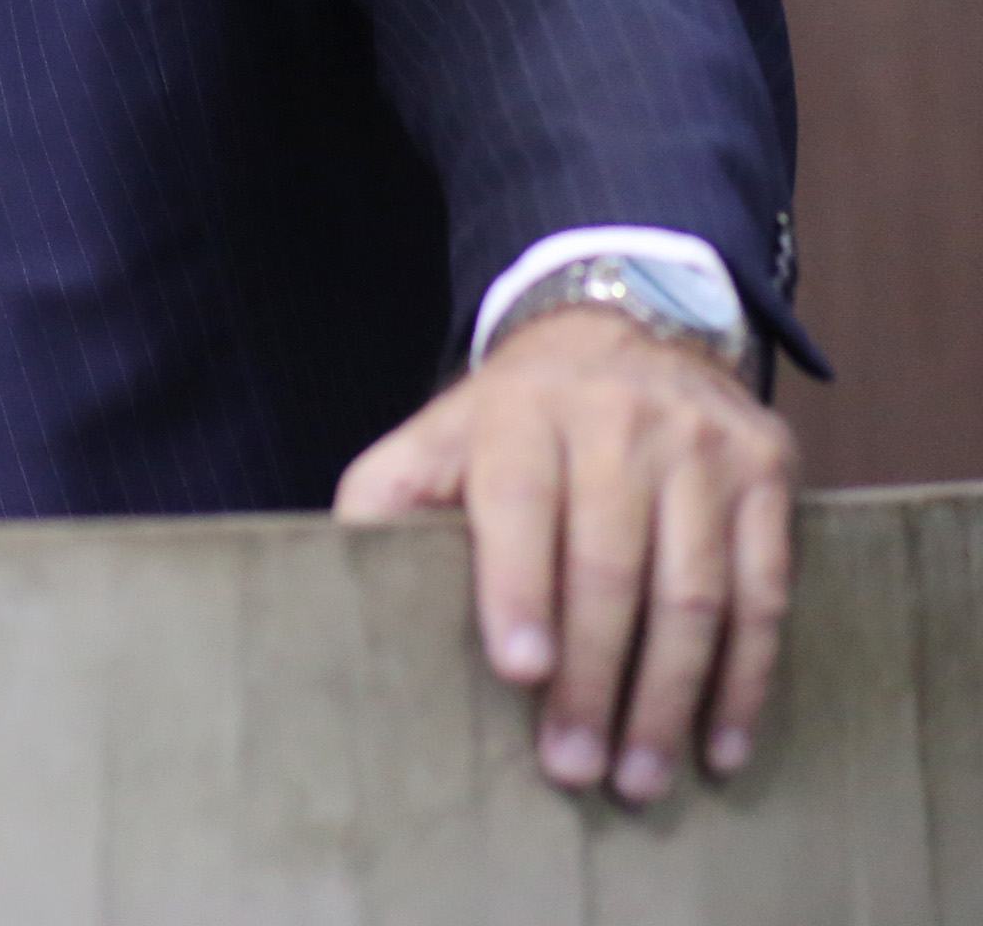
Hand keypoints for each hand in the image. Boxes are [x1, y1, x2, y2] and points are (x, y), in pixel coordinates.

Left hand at [336, 305, 795, 801]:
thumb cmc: (510, 420)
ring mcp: (704, 446)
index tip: (519, 673)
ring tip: (637, 777)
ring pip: (694, 591)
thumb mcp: (437, 434)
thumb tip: (341, 575)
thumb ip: (389, 496)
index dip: (518, 590)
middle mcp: (619, 421)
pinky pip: (765, 593)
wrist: (621, 333)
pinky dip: (745, 680)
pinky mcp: (768, 472)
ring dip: (668, 698)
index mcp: (521, 412)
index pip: (520, 506)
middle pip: (610, 565)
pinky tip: (719, 746)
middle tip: (573, 768)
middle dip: (591, 678)